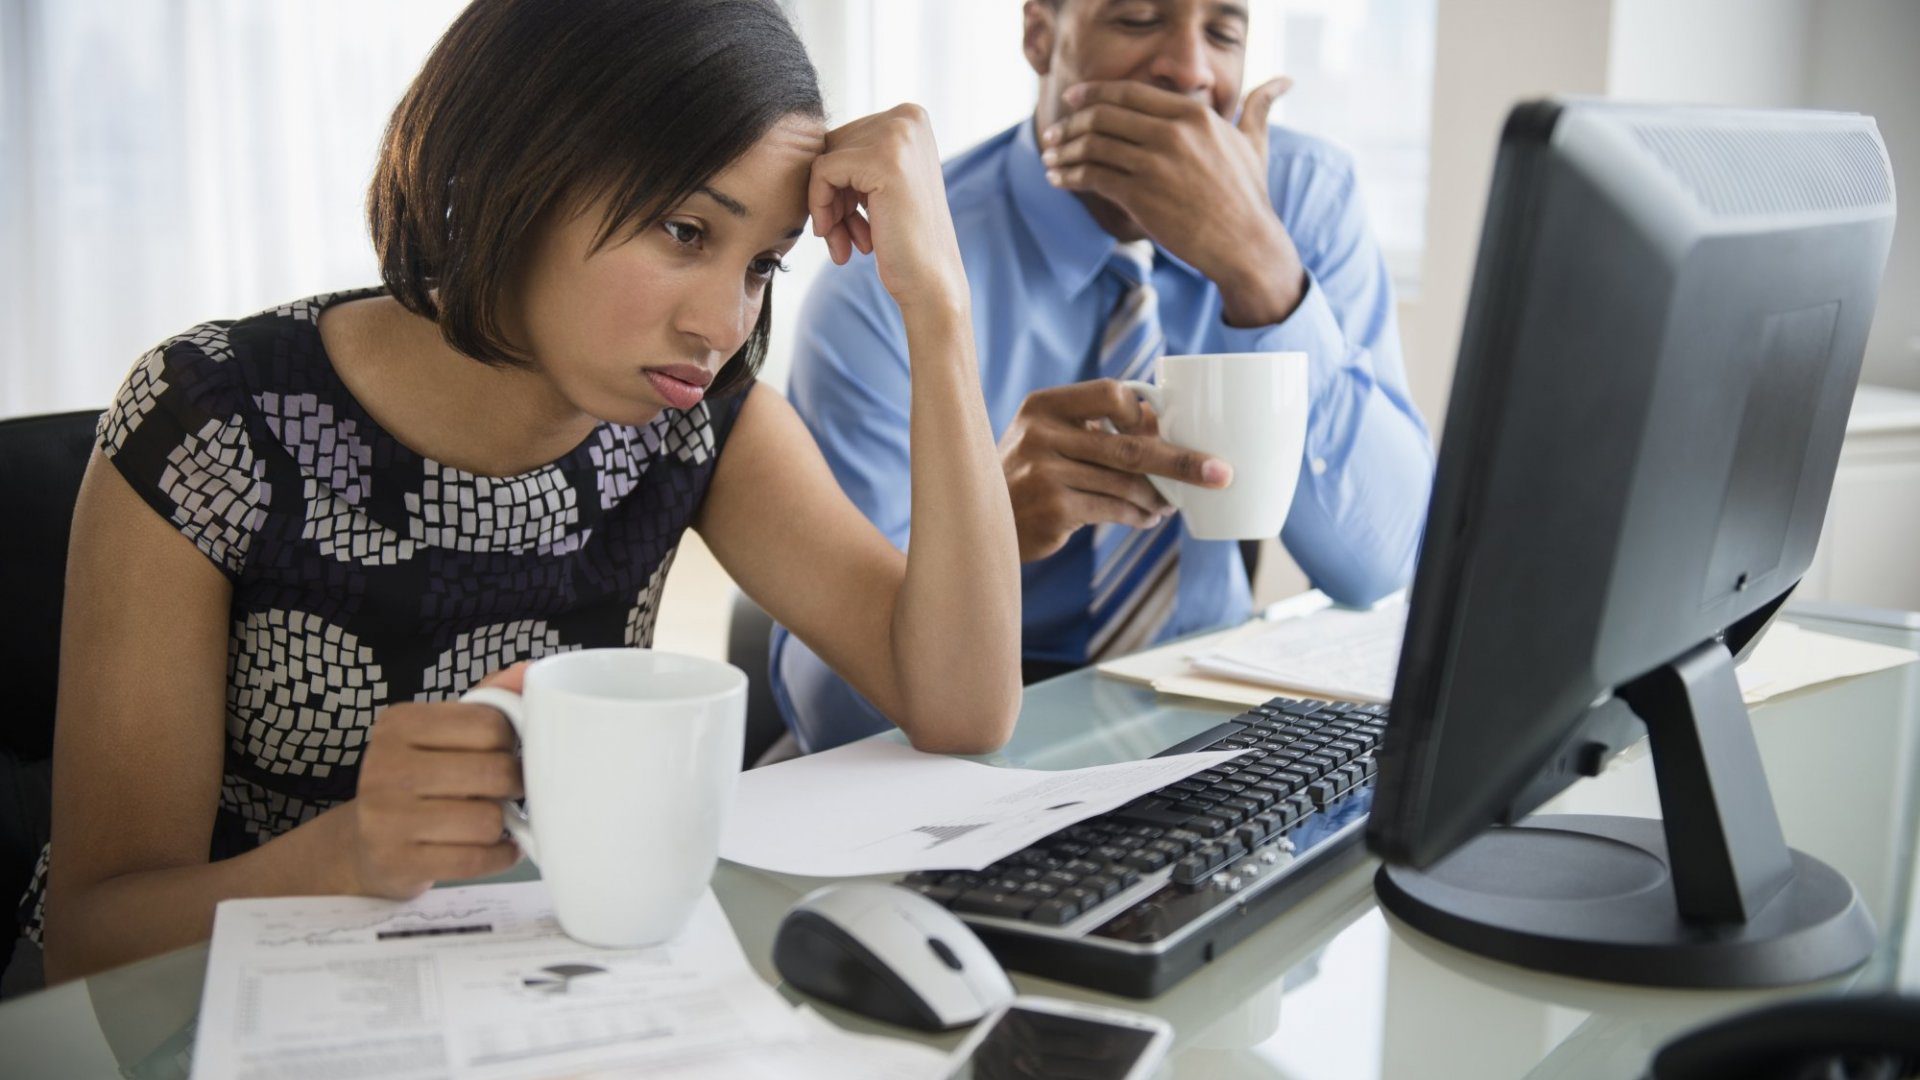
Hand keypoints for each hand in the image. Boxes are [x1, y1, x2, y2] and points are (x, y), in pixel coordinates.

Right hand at [339, 663, 528, 897]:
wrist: (365, 844)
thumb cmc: (420, 779)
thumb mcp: (443, 733)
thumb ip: (488, 700)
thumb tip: (530, 669)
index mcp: (399, 723)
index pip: (490, 724)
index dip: (512, 743)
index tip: (505, 753)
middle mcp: (384, 766)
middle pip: (494, 773)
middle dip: (513, 785)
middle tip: (507, 791)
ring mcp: (385, 817)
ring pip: (488, 820)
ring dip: (503, 824)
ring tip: (492, 819)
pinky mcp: (397, 861)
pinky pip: (476, 860)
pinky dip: (500, 855)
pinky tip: (496, 847)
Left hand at [808, 104, 968, 312]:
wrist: (930, 280)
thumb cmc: (902, 238)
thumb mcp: (879, 183)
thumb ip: (855, 154)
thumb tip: (803, 136)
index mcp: (911, 117)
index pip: (845, 137)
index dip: (837, 182)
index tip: (846, 220)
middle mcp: (908, 117)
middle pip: (833, 145)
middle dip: (831, 194)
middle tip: (842, 235)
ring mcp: (898, 135)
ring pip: (824, 159)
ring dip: (826, 206)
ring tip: (843, 242)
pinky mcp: (883, 159)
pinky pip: (822, 171)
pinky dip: (821, 208)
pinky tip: (841, 242)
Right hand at [999, 379, 1230, 561]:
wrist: (975, 522)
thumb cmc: (1025, 476)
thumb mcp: (1047, 438)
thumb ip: (1093, 429)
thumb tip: (1167, 430)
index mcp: (1044, 404)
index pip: (1111, 393)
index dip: (1143, 413)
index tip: (1159, 431)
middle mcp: (1041, 432)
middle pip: (1130, 445)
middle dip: (1181, 462)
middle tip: (1220, 474)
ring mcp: (1044, 471)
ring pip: (1126, 483)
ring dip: (1157, 498)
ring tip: (1169, 504)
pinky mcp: (1052, 507)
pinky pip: (1113, 510)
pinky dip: (1138, 516)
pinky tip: (1146, 519)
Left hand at [1040, 77, 1305, 325]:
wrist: (1245, 243)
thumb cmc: (1248, 195)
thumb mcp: (1254, 144)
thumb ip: (1258, 108)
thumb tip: (1282, 82)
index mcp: (1193, 114)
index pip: (1129, 92)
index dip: (1093, 93)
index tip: (1072, 99)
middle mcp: (1173, 133)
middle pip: (1104, 115)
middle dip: (1070, 123)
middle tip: (1053, 133)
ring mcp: (1155, 163)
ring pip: (1093, 145)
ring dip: (1063, 151)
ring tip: (1050, 158)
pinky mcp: (1141, 195)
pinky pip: (1092, 176)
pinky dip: (1069, 176)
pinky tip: (1058, 181)